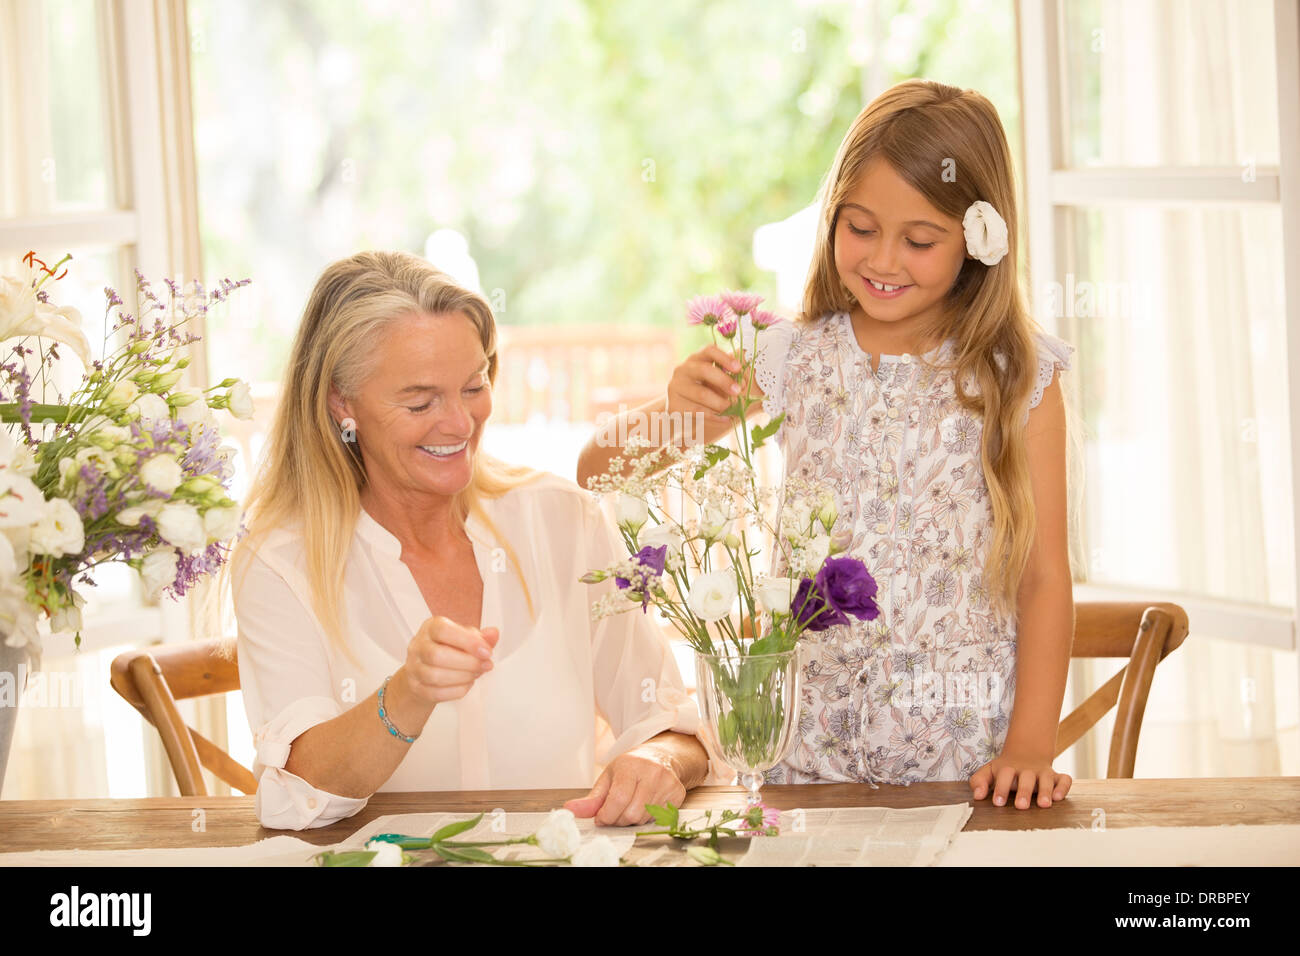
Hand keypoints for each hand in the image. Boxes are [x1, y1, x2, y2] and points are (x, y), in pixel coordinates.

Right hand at [401, 616, 499, 704]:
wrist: (427, 669)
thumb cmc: (448, 649)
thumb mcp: (465, 637)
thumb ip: (481, 637)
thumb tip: (493, 634)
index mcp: (431, 628)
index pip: (442, 630)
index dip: (467, 641)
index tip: (486, 651)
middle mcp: (418, 646)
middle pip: (436, 656)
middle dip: (467, 663)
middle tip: (485, 665)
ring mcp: (414, 667)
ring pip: (434, 676)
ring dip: (462, 677)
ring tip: (476, 674)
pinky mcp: (416, 687)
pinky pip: (435, 693)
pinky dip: (456, 690)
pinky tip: (466, 684)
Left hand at [563, 749, 686, 825]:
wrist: (660, 757)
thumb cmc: (631, 768)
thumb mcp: (609, 777)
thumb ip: (591, 798)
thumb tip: (570, 809)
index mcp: (631, 765)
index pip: (618, 799)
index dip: (606, 815)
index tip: (601, 818)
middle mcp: (652, 772)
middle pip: (631, 813)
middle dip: (618, 820)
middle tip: (615, 814)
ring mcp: (667, 783)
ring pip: (643, 818)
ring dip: (631, 820)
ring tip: (630, 806)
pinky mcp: (678, 794)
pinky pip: (657, 819)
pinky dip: (647, 818)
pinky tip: (644, 805)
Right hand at [665, 345, 760, 444]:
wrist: (680, 414)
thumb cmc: (703, 395)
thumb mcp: (714, 382)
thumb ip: (727, 378)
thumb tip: (743, 382)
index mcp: (695, 359)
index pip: (709, 351)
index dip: (724, 358)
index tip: (738, 368)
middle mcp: (682, 370)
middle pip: (704, 370)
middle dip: (724, 381)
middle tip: (738, 391)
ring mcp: (675, 387)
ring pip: (702, 394)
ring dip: (721, 402)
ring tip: (734, 409)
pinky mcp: (674, 406)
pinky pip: (698, 411)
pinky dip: (715, 416)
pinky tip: (726, 419)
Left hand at [969, 746, 1071, 808]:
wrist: (1026, 753)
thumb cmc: (1005, 771)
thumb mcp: (989, 771)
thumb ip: (979, 781)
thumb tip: (977, 796)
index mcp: (1008, 768)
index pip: (1004, 775)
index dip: (1001, 788)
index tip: (997, 802)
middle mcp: (1027, 770)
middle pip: (1026, 778)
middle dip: (1024, 792)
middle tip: (1021, 806)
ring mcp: (1043, 773)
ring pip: (1046, 779)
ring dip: (1046, 791)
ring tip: (1043, 804)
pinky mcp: (1057, 777)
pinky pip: (1064, 780)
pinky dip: (1063, 787)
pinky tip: (1058, 797)